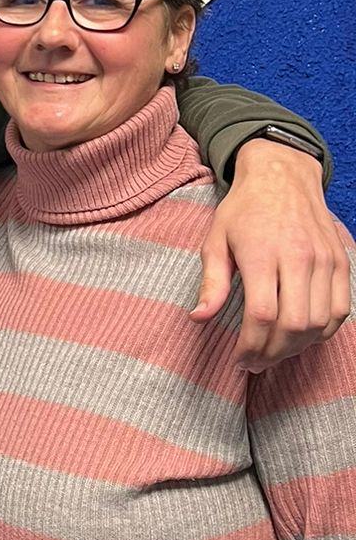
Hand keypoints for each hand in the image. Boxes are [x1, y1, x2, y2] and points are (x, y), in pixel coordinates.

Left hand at [193, 142, 349, 369]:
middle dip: (273, 353)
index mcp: (262, 253)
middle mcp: (298, 258)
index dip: (250, 346)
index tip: (238, 359)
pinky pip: (340, 309)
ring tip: (276, 352)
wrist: (283, 176)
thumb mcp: (216, 239)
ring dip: (298, 347)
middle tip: (256, 363)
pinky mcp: (340, 262)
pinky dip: (323, 331)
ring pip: (319, 322)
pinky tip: (302, 336)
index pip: (262, 315)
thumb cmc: (244, 209)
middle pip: (294, 325)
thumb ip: (212, 282)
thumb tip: (199, 318)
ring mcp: (324, 260)